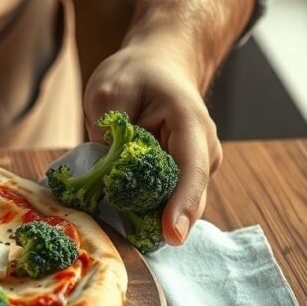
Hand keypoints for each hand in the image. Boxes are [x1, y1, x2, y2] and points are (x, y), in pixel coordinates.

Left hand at [83, 36, 220, 245]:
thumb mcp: (108, 93)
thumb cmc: (134, 76)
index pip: (192, 168)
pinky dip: (143, 209)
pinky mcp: (181, 177)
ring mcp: (196, 166)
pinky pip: (164, 200)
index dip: (181, 203)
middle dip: (159, 220)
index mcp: (189, 123)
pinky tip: (118, 213)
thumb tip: (104, 174)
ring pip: (176, 204)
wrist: (156, 67)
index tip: (172, 234)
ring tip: (116, 226)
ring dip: (149, 216)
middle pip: (188, 196)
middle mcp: (202, 149)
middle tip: (124, 238)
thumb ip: (108, 132)